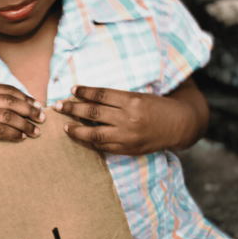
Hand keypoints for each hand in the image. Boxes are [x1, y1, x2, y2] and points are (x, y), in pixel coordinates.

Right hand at [0, 84, 44, 153]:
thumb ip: (2, 103)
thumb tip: (35, 104)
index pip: (8, 90)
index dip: (26, 97)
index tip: (39, 106)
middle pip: (10, 102)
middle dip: (30, 111)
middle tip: (42, 119)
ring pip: (8, 117)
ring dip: (26, 125)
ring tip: (36, 132)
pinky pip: (1, 130)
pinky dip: (15, 134)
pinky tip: (23, 137)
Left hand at [54, 83, 205, 155]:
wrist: (179, 125)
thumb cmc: (156, 107)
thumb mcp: (139, 96)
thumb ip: (115, 99)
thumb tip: (87, 98)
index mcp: (132, 101)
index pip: (101, 95)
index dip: (84, 92)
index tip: (72, 90)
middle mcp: (129, 118)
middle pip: (93, 113)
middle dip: (72, 109)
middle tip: (58, 106)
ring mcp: (128, 136)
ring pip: (94, 133)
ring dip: (76, 130)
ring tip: (65, 126)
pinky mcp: (128, 149)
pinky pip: (103, 146)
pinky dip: (91, 141)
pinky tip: (81, 137)